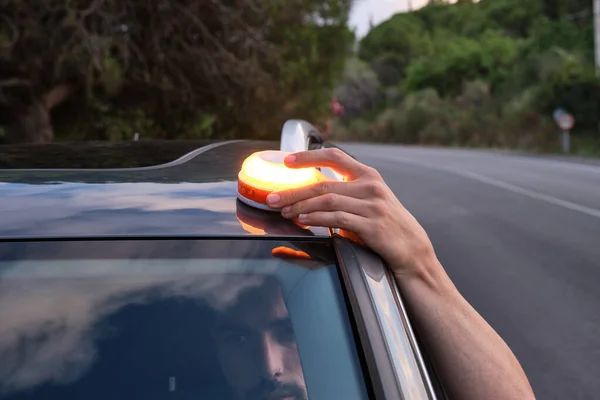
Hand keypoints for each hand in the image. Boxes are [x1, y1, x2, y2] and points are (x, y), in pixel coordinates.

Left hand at [266, 148, 436, 279]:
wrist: (411, 249)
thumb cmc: (385, 225)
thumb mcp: (369, 201)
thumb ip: (345, 193)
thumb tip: (308, 196)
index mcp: (368, 175)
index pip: (335, 156)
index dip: (309, 156)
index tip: (287, 160)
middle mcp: (371, 186)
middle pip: (323, 183)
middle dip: (293, 191)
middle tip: (272, 198)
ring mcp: (372, 205)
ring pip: (327, 200)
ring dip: (301, 206)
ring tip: (284, 212)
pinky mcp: (372, 225)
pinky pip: (338, 218)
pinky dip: (317, 218)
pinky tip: (304, 220)